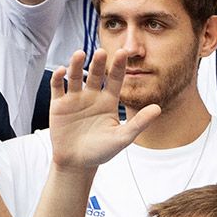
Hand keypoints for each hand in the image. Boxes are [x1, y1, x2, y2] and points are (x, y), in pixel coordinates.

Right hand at [48, 51, 160, 169]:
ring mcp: (74, 99)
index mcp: (108, 101)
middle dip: (97, 63)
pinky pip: (57, 88)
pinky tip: (62, 71)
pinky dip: (58, 78)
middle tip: (101, 52)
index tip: (123, 52)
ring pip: (75, 77)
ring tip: (79, 54)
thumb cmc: (101, 151)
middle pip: (94, 75)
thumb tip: (158, 108)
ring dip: (76, 65)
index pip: (114, 79)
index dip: (118, 66)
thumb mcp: (122, 137)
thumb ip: (139, 123)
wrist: (77, 163)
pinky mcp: (58, 105)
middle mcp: (92, 96)